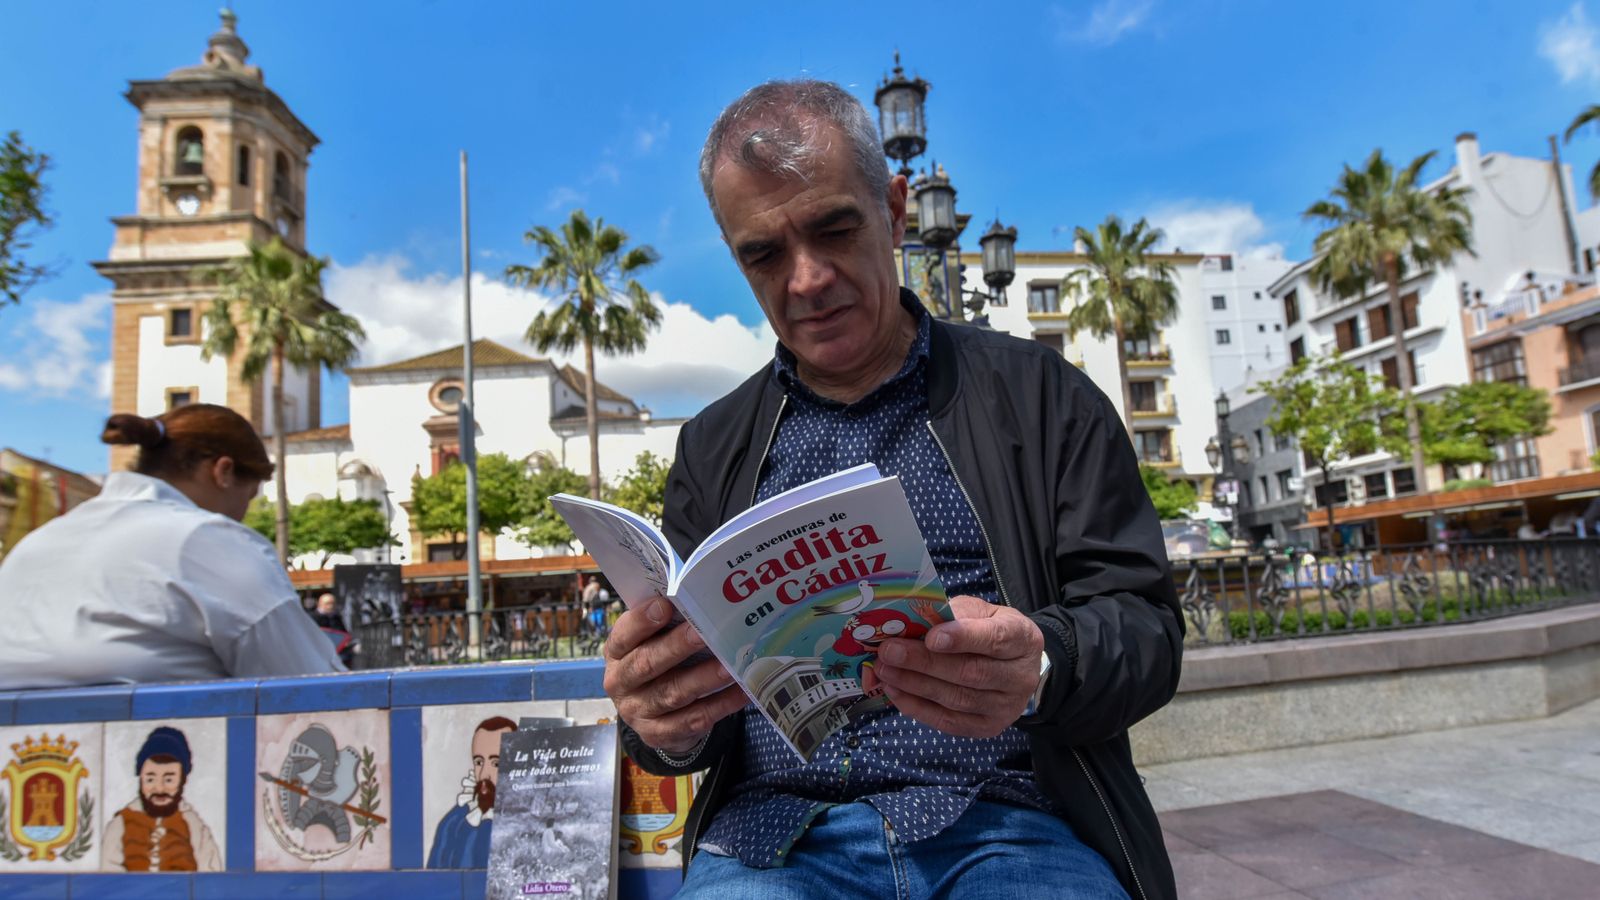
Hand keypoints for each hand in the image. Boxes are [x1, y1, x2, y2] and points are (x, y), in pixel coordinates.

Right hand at [602, 596, 745, 754]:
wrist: (652, 715)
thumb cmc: (656, 663)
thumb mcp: (650, 643)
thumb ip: (665, 625)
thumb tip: (700, 601)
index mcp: (616, 653)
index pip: (623, 635)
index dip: (642, 621)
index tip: (665, 605)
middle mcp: (620, 683)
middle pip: (646, 664)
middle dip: (676, 647)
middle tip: (702, 633)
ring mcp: (638, 712)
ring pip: (672, 693)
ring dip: (703, 678)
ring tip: (729, 666)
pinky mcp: (658, 734)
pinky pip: (692, 719)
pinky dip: (719, 705)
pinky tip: (739, 692)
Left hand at [873, 595, 1044, 737]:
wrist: (1013, 667)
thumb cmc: (989, 631)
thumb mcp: (981, 612)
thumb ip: (954, 614)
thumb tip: (914, 621)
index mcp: (1023, 638)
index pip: (994, 639)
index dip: (962, 638)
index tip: (931, 637)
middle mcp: (1020, 676)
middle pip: (970, 672)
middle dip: (925, 662)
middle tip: (890, 652)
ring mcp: (1006, 707)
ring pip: (956, 699)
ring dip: (914, 685)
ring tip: (885, 670)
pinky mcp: (987, 728)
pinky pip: (948, 721)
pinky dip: (917, 707)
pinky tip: (895, 691)